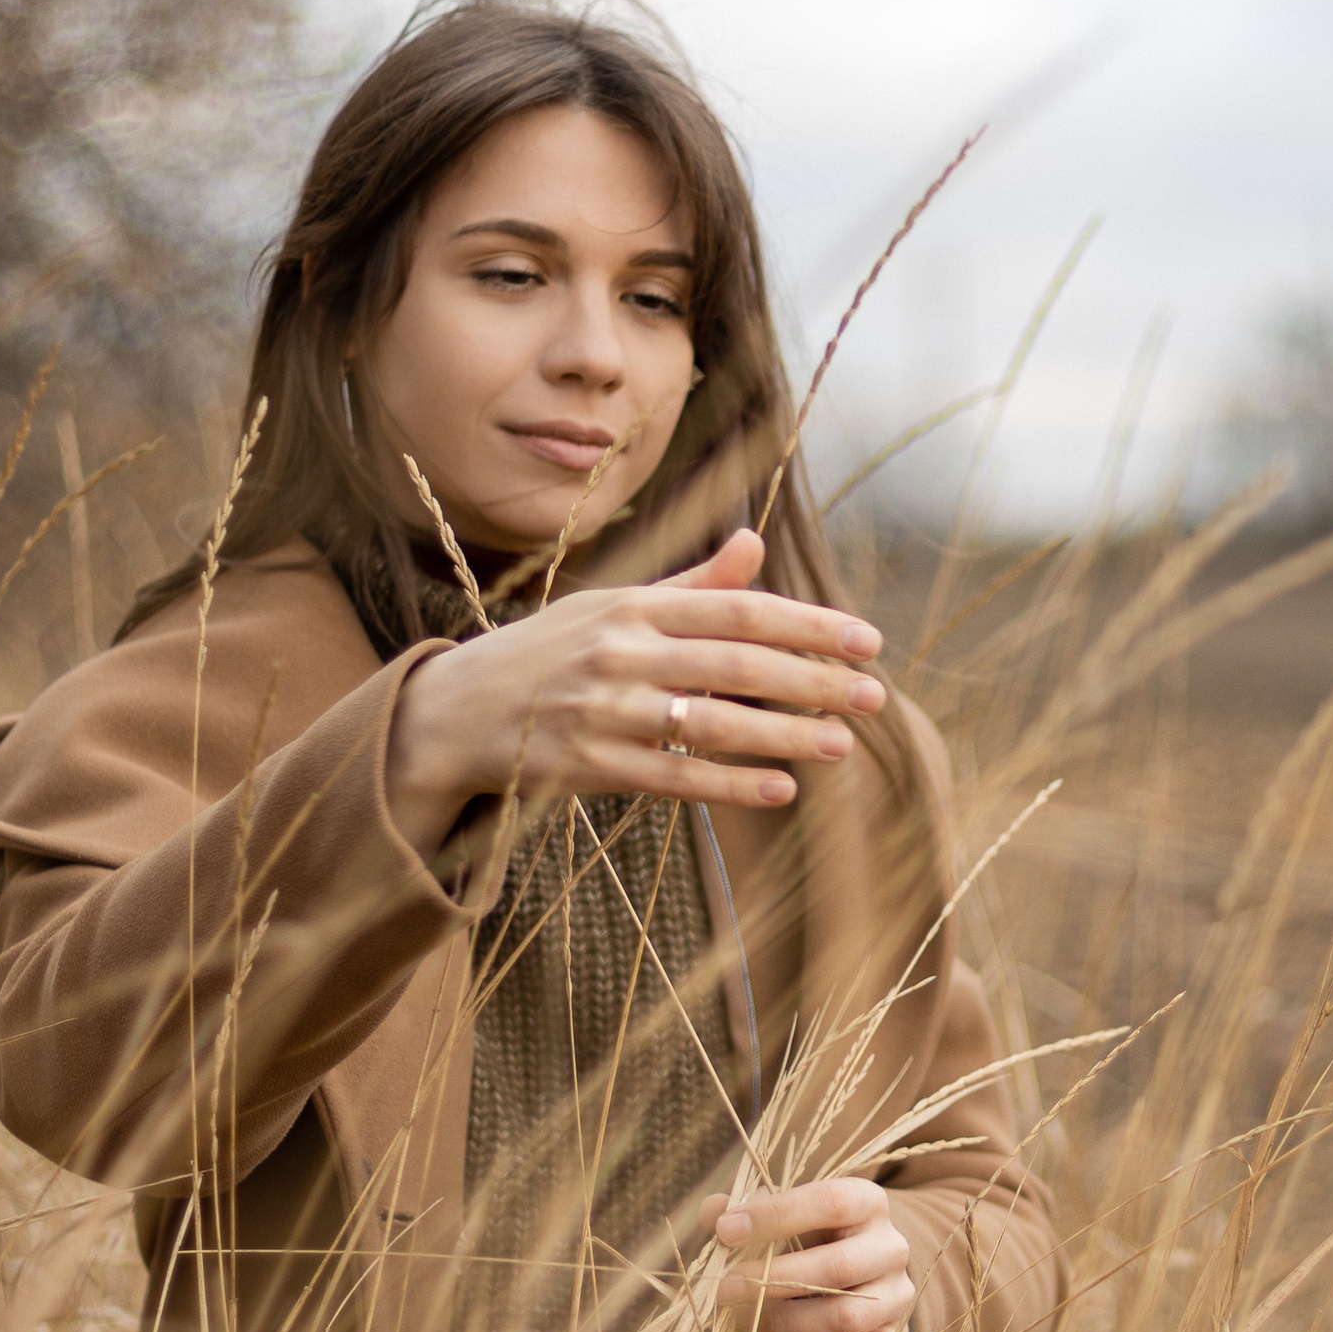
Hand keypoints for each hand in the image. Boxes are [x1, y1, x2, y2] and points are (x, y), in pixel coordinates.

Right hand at [383, 527, 885, 851]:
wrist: (458, 710)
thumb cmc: (549, 652)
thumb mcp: (613, 605)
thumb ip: (690, 585)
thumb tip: (755, 543)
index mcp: (633, 606)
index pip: (737, 609)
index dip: (807, 623)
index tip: (867, 640)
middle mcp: (620, 652)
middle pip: (735, 663)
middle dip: (812, 679)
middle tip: (875, 696)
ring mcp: (603, 710)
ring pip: (710, 723)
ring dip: (783, 735)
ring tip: (842, 746)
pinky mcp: (587, 765)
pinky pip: (672, 777)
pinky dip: (730, 784)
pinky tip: (783, 789)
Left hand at [709, 1177, 912, 1331]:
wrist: (863, 1271)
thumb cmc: (813, 1236)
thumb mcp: (786, 1214)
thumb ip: (749, 1210)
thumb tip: (713, 1211)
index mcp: (868, 1203)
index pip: (830, 1201)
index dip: (776, 1215)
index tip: (726, 1231)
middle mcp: (891, 1247)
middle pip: (838, 1266)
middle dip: (773, 1280)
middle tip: (724, 1289)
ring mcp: (898, 1296)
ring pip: (848, 1316)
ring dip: (788, 1322)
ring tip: (744, 1320)